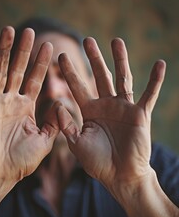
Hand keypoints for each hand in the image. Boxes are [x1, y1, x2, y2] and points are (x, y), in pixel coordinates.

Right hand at [0, 26, 58, 186]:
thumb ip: (53, 122)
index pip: (35, 80)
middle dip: (23, 51)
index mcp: (26, 107)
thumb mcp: (44, 140)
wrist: (0, 176)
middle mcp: (11, 101)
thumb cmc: (22, 161)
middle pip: (17, 70)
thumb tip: (60, 103)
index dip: (42, 64)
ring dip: (3, 51)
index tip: (50, 46)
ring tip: (9, 30)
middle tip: (30, 31)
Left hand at [58, 37, 165, 193]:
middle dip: (94, 58)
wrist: (119, 176)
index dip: (70, 72)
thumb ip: (65, 124)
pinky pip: (149, 94)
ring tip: (116, 40)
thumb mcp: (76, 143)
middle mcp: (106, 105)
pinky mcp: (140, 114)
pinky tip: (160, 64)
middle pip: (99, 76)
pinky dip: (155, 81)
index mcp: (90, 111)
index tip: (61, 55)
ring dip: (120, 60)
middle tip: (87, 40)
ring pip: (122, 78)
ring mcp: (123, 108)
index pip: (78, 86)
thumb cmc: (97, 162)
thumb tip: (57, 104)